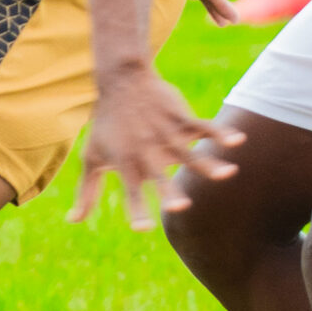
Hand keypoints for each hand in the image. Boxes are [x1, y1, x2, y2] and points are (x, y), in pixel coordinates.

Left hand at [69, 63, 240, 230]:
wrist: (121, 82)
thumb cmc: (107, 125)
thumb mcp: (92, 157)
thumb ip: (87, 192)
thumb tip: (73, 221)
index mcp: (126, 163)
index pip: (131, 191)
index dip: (136, 208)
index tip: (142, 228)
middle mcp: (146, 150)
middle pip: (160, 174)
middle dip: (170, 190)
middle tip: (182, 207)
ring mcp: (165, 133)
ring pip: (188, 151)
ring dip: (208, 163)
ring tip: (228, 174)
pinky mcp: (179, 117)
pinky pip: (201, 126)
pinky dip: (220, 132)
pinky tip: (238, 141)